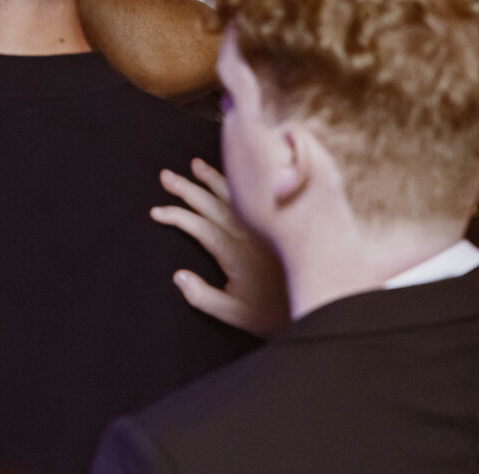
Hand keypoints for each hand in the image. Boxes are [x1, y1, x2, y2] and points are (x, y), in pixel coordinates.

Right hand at [152, 158, 289, 336]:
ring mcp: (263, 227)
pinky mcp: (277, 226)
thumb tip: (178, 275)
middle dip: (185, 189)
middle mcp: (247, 233)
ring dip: (212, 179)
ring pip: (233, 196)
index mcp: (232, 252)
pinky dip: (240, 186)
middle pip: (211, 203)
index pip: (196, 225)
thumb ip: (202, 296)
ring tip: (196, 165)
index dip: (175, 216)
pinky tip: (232, 179)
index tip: (156, 212)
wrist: (322, 306)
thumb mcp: (233, 314)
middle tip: (165, 176)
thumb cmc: (274, 314)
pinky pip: (253, 199)